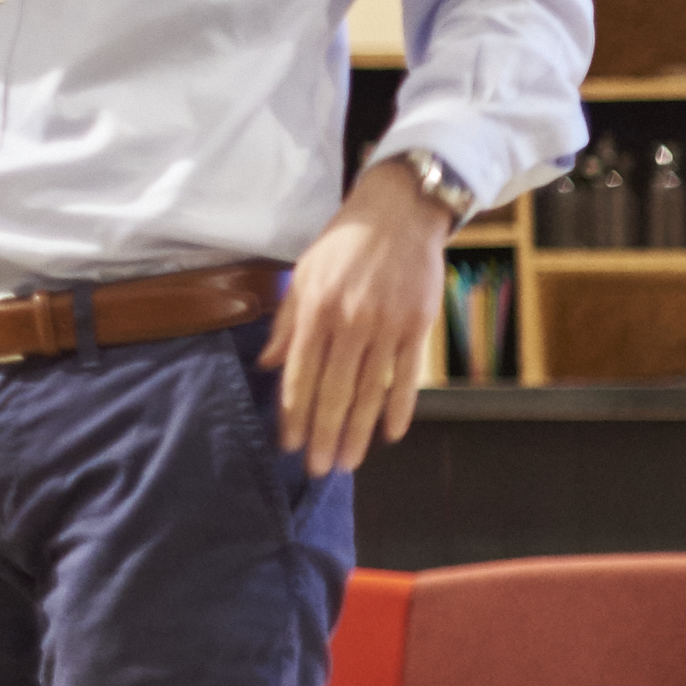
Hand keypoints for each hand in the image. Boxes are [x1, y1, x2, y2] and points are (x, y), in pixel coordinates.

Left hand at [260, 157, 455, 474]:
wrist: (397, 214)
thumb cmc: (342, 246)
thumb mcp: (302, 275)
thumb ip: (286, 323)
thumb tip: (268, 366)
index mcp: (316, 310)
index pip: (301, 374)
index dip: (295, 413)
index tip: (290, 444)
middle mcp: (349, 322)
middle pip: (335, 391)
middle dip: (324, 435)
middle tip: (320, 470)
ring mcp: (386, 326)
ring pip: (369, 391)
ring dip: (358, 431)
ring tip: (348, 462)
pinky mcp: (417, 327)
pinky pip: (407, 376)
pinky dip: (399, 408)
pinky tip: (391, 435)